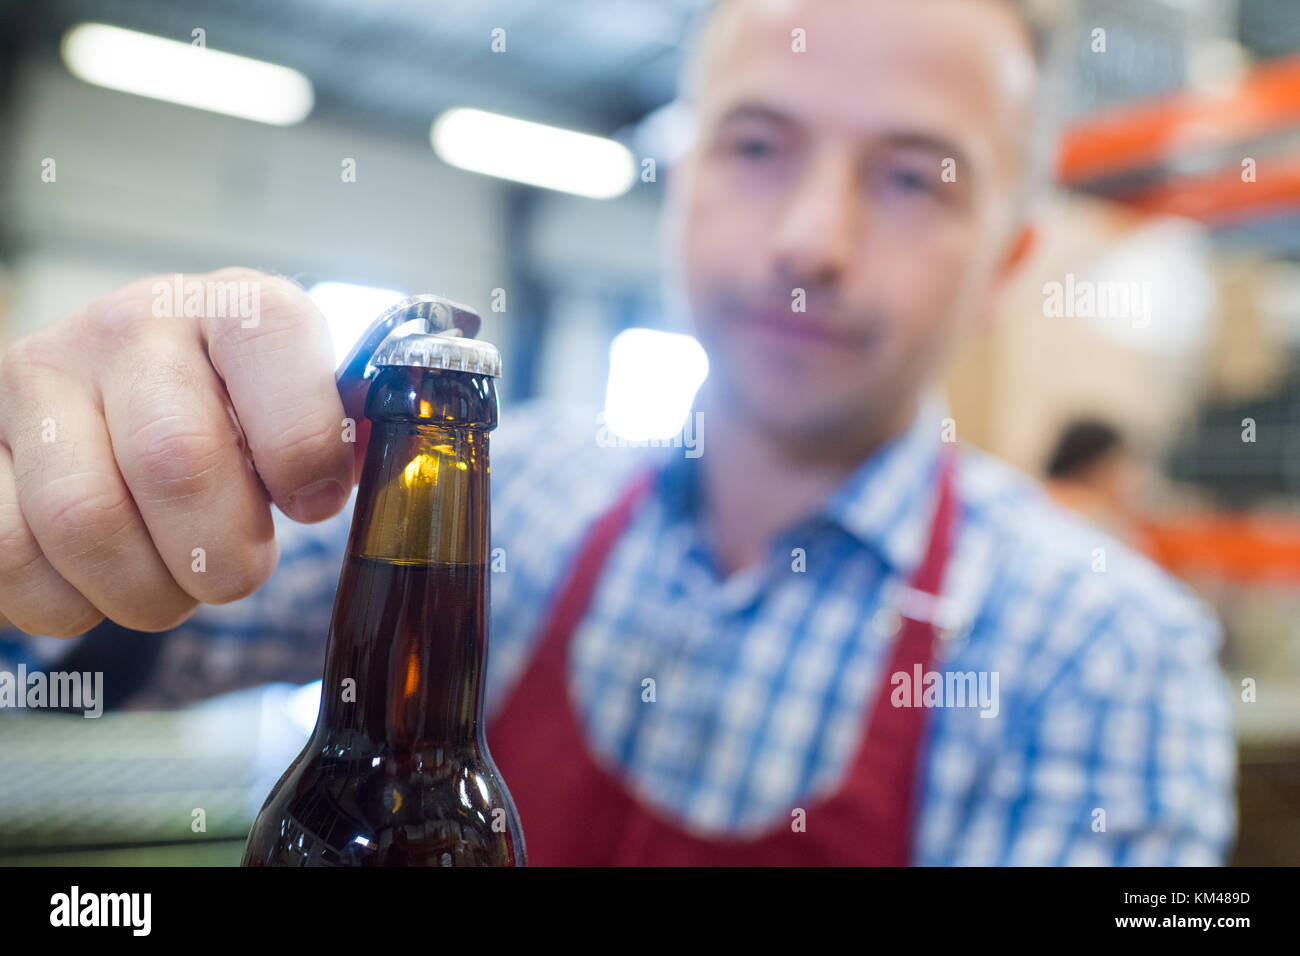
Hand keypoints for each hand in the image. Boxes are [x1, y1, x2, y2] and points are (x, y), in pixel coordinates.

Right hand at [0, 268, 353, 636]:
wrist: (135, 391)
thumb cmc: (243, 416)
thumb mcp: (308, 407)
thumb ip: (342, 438)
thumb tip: (354, 494)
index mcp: (236, 306)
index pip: (275, 353)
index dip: (303, 454)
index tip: (312, 504)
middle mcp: (132, 324)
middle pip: (175, 461)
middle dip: (223, 556)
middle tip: (236, 572)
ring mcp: (40, 374)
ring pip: (84, 520)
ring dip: (146, 591)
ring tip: (172, 582)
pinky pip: (6, 553)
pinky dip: (66, 604)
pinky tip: (100, 583)